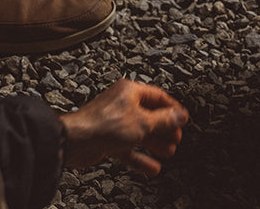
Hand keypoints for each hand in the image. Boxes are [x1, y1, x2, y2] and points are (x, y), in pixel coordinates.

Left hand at [59, 79, 187, 175]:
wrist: (76, 141)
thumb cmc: (103, 124)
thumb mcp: (142, 122)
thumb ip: (164, 120)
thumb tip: (180, 115)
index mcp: (129, 92)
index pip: (158, 96)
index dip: (172, 108)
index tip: (183, 119)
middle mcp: (121, 105)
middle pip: (149, 115)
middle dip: (164, 128)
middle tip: (176, 137)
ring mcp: (114, 123)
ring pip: (140, 133)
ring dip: (155, 144)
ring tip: (168, 152)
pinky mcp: (107, 139)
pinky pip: (128, 148)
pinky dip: (140, 157)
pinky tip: (152, 167)